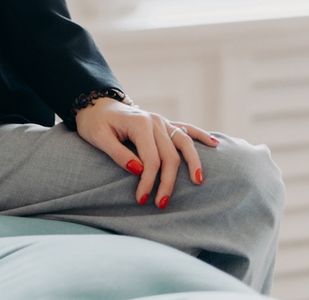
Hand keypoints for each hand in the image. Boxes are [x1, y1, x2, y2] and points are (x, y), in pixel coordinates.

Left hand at [73, 97, 219, 207]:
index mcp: (139, 124)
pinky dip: (201, 135)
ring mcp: (161, 121)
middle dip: (167, 182)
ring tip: (197, 182)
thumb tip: (139, 170)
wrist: (95, 104)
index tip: (142, 199)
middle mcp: (154, 121)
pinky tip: (214, 144)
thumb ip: (117, 153)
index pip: (151, 159)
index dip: (149, 181)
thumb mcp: (98, 137)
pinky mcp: (164, 123)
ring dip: (192, 163)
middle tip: (160, 204)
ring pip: (183, 143)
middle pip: (169, 156)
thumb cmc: (94, 123)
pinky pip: (186, 129)